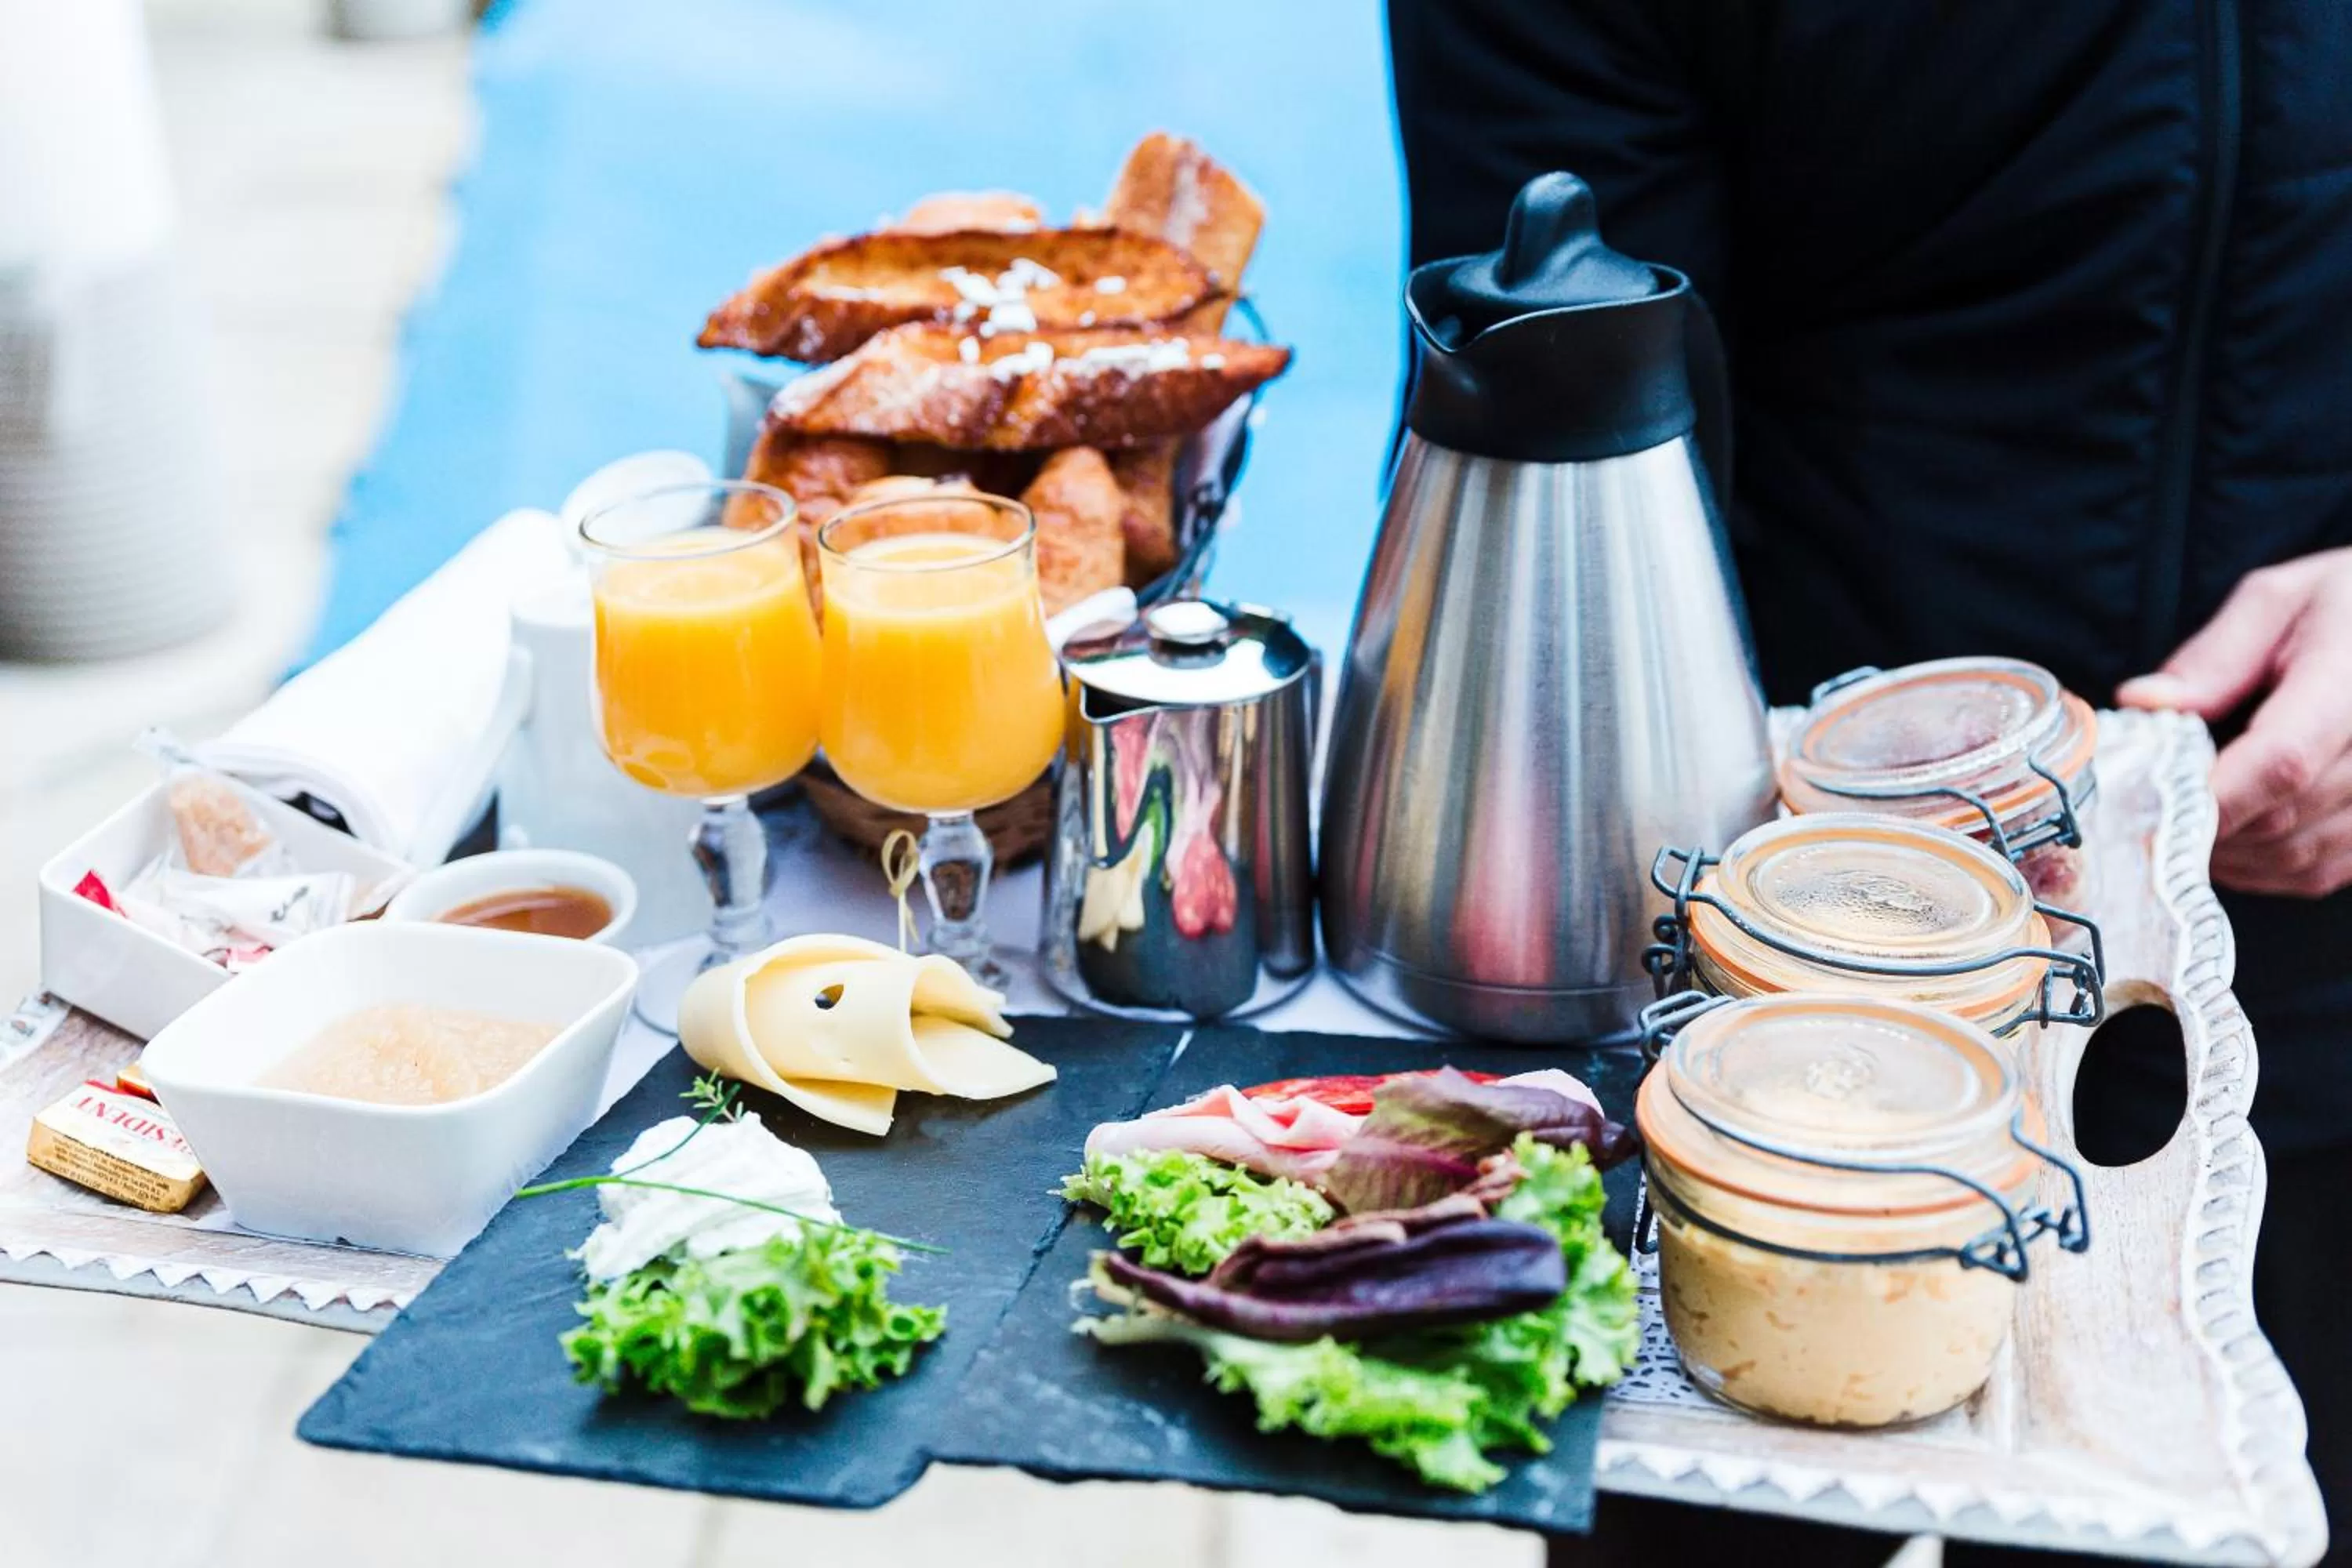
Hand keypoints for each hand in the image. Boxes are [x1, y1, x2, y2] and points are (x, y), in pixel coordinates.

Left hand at [2117, 547, 2351, 896]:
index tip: (2147, 801)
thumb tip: (2142, 703)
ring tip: (2185, 825)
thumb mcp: (2278, 602)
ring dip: (2232, 855)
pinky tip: (2234, 844)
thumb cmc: (2348, 605)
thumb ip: (2212, 658)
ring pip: (2299, 856)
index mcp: (2351, 686)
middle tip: (2148, 812)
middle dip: (2204, 826)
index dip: (2210, 794)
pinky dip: (2269, 870)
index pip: (2281, 760)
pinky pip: (2325, 872)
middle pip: (2282, 817)